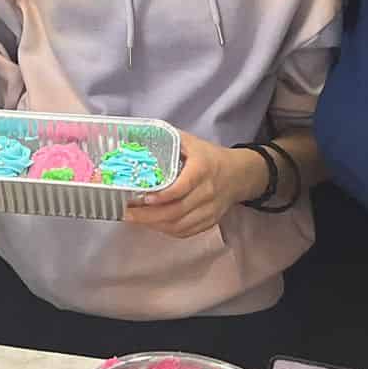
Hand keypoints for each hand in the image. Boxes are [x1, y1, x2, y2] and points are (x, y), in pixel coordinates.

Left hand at [122, 134, 261, 239]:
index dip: (163, 196)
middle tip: (127, 213)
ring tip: (135, 219)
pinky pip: (186, 232)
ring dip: (155, 225)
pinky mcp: (209, 222)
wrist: (240, 175)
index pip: (182, 187)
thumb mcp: (192, 142)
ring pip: (180, 225)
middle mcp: (207, 193)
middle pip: (177, 211)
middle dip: (149, 215)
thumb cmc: (210, 157)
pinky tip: (153, 224)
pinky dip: (167, 231)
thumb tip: (139, 137)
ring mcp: (210, 211)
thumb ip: (169, 140)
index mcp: (202, 169)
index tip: (143, 197)